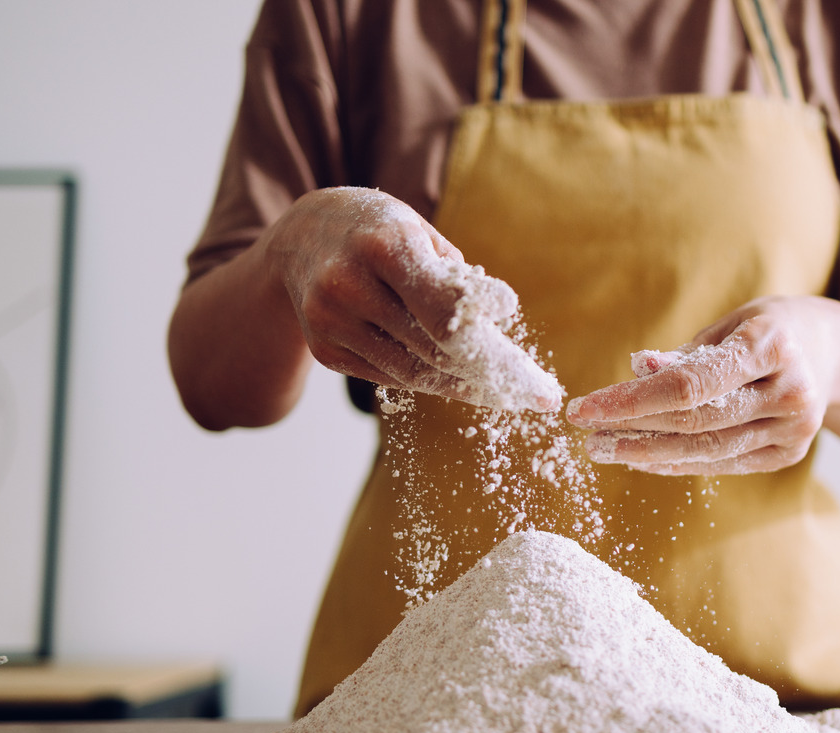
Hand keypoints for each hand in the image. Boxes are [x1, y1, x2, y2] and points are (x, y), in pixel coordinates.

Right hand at [266, 187, 559, 411]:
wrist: (302, 238)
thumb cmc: (382, 232)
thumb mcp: (420, 232)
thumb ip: (456, 279)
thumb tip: (495, 324)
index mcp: (383, 245)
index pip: (444, 305)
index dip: (487, 330)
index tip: (523, 339)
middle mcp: (349, 285)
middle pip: (436, 348)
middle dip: (492, 373)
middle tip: (537, 392)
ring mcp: (331, 322)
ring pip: (415, 372)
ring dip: (465, 385)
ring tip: (507, 394)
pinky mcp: (325, 351)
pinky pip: (390, 377)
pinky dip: (428, 379)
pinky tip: (458, 381)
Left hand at [566, 296, 839, 474]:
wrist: (835, 354)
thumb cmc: (769, 330)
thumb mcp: (731, 324)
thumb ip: (686, 354)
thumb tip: (637, 370)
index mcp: (772, 345)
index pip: (690, 384)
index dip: (631, 400)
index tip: (584, 407)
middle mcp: (789, 391)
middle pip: (695, 421)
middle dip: (632, 429)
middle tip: (587, 433)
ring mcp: (794, 430)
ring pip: (707, 450)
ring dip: (648, 453)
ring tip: (605, 449)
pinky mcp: (788, 455)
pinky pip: (722, 464)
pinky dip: (678, 463)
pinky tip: (643, 458)